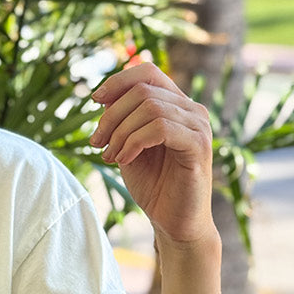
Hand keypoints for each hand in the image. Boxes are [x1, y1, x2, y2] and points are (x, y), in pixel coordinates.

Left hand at [90, 62, 215, 244]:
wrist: (173, 221)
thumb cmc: (152, 183)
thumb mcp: (128, 144)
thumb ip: (121, 118)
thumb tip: (103, 95)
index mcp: (176, 105)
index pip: (148, 72)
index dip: (118, 80)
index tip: (94, 100)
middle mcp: (192, 110)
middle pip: (143, 90)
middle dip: (111, 116)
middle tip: (97, 143)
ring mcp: (199, 126)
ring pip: (149, 107)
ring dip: (120, 132)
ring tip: (110, 155)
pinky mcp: (199, 146)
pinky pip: (160, 128)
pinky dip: (134, 141)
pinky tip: (124, 160)